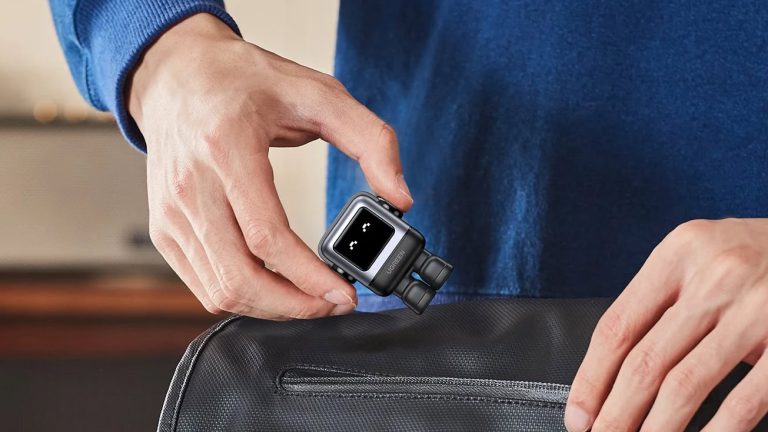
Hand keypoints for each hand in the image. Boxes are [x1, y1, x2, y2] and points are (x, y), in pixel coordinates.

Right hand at [128, 14, 412, 318]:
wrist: (178, 73)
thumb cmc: (243, 81)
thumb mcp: (319, 93)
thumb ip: (371, 140)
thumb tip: (400, 197)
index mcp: (226, 147)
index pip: (266, 236)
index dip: (309, 277)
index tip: (343, 293)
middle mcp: (191, 185)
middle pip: (238, 278)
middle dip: (294, 306)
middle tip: (332, 303)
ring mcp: (172, 212)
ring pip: (219, 291)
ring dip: (271, 307)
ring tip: (309, 297)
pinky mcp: (164, 229)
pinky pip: (202, 284)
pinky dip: (243, 296)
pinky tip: (273, 285)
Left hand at [565, 218, 767, 430]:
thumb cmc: (756, 255)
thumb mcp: (701, 257)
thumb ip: (661, 299)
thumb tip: (613, 370)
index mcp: (679, 253)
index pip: (618, 325)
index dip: (592, 378)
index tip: (578, 413)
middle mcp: (715, 277)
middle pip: (645, 361)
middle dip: (615, 412)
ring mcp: (757, 310)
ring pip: (686, 385)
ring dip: (655, 428)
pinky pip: (742, 401)